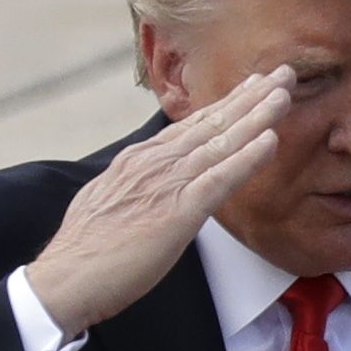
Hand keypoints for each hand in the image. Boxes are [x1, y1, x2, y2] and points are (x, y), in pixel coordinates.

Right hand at [20, 66, 292, 334]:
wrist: (65, 277)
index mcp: (139, 159)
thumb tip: (147, 185)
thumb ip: (135, 186)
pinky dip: (247, 158)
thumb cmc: (86, 250)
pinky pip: (219, 179)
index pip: (191, 125)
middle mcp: (154, 161)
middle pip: (211, 121)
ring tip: (285, 93)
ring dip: (257, 116)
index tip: (251, 87)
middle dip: (250, 96)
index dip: (226, 104)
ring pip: (220, 141)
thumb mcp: (110, 201)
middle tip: (282, 73)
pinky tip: (270, 140)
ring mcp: (166, 183)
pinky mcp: (176, 212)